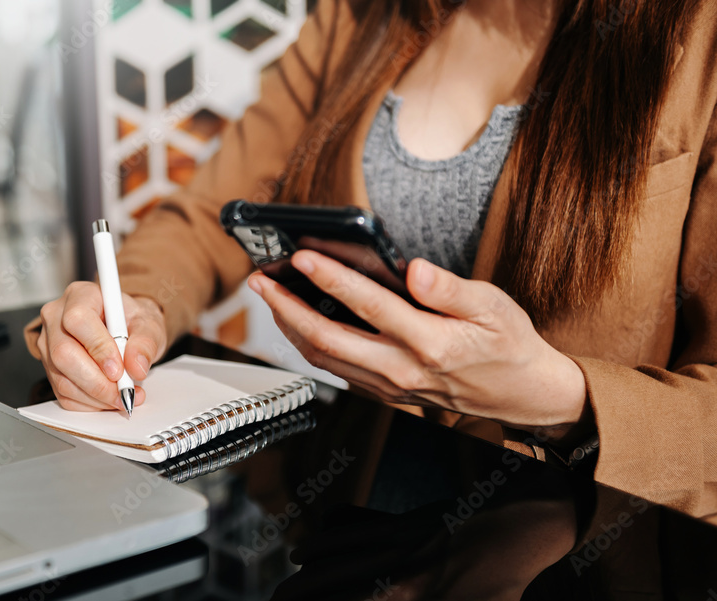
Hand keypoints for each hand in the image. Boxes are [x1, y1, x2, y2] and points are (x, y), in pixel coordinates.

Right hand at [30, 282, 166, 411]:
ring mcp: (49, 343)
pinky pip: (62, 392)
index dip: (98, 348)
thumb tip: (136, 366)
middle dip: (97, 381)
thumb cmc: (131, 321)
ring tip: (122, 396)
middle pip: (63, 353)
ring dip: (95, 396)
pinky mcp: (50, 366)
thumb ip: (145, 343)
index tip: (119, 369)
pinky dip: (88, 403)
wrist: (125, 328)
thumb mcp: (148, 324)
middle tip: (123, 391)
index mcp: (81, 295)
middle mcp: (57, 316)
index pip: (78, 320)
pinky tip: (107, 398)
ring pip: (62, 378)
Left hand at [247, 251, 589, 441]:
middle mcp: (401, 370)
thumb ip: (451, 289)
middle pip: (327, 340)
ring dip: (290, 327)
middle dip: (286, 307)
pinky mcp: (384, 392)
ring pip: (323, 359)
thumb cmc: (508, 344)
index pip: (368, 305)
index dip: (330, 279)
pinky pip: (335, 370)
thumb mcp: (494, 307)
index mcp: (430, 343)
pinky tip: (298, 322)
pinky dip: (309, 345)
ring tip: (269, 297)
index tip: (302, 256)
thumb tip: (414, 270)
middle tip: (260, 280)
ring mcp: (389, 386)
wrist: (519, 394)